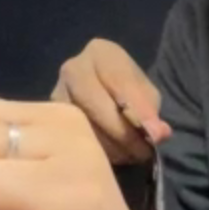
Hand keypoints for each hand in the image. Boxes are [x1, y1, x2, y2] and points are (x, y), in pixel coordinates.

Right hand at [51, 39, 172, 163]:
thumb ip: (150, 111)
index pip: (119, 81)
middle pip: (96, 105)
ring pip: (83, 126)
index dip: (139, 110)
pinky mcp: (50, 120)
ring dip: (111, 147)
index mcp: (100, 53)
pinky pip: (74, 139)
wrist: (101, 94)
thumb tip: (158, 134)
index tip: (157, 134)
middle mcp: (72, 69)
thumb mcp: (145, 95)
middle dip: (123, 133)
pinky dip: (97, 153)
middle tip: (144, 152)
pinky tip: (113, 156)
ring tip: (132, 155)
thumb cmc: (127, 92)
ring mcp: (57, 95)